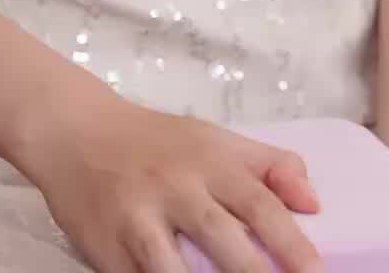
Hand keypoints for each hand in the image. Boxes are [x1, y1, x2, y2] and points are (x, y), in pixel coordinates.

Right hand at [21, 93, 320, 272]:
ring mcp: (136, 219)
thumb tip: (315, 204)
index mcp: (208, 160)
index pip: (258, 202)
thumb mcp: (213, 139)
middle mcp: (173, 186)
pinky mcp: (105, 247)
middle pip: (219, 237)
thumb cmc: (154, 142)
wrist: (74, 130)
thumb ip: (268, 166)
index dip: (290, 242)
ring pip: (170, 267)